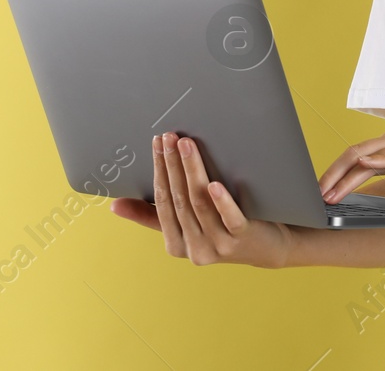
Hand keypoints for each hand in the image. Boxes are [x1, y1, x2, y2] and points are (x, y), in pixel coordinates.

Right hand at [110, 132, 298, 269]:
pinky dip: (221, 200)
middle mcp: (195, 249)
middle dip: (171, 164)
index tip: (157, 142)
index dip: (158, 171)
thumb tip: (115, 205)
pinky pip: (230, 218)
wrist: (269, 249)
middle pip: (179, 199)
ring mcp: (219, 245)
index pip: (162, 202)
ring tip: (186, 144)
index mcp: (176, 244)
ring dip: (191, 170)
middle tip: (169, 136)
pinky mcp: (243, 238)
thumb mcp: (187, 226)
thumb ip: (153, 216)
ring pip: (199, 203)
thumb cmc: (224, 230)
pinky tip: (213, 183)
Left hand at [319, 130, 384, 202]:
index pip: (357, 155)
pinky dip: (378, 159)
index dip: (336, 172)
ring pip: (370, 154)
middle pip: (356, 153)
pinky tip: (363, 165)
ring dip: (346, 174)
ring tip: (330, 191)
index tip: (321, 190)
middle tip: (316, 194)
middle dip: (332, 175)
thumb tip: (368, 175)